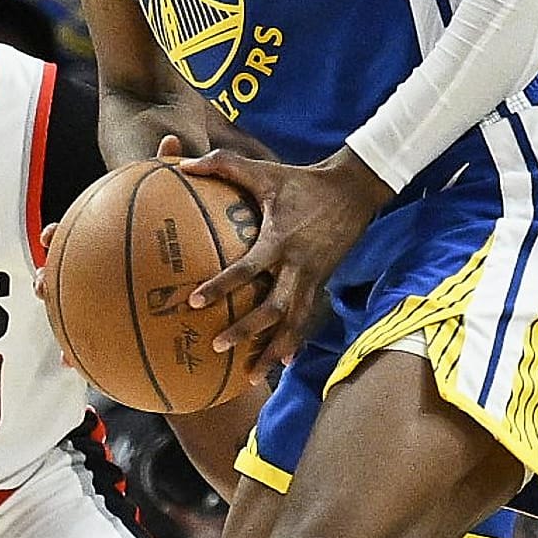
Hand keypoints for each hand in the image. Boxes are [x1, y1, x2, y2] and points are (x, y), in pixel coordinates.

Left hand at [182, 146, 390, 373]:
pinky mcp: (322, 283)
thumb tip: (184, 163)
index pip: (248, 268)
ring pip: (293, 323)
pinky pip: (307, 318)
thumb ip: (223, 164)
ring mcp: (313, 278)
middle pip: (272, 308)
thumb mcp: (264, 170)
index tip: (197, 301)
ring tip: (252, 374)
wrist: (353, 191)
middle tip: (217, 346)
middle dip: (246, 330)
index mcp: (280, 239)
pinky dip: (295, 342)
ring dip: (273, 350)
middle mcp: (297, 265)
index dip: (223, 285)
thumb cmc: (302, 180)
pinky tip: (285, 362)